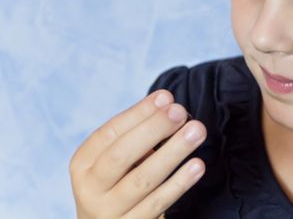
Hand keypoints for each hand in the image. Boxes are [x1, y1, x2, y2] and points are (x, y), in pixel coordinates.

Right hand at [69, 90, 206, 218]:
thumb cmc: (119, 184)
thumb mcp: (117, 161)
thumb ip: (137, 135)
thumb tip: (168, 105)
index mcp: (83, 163)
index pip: (109, 133)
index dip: (138, 113)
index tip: (165, 97)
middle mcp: (90, 188)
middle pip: (121, 155)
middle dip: (153, 129)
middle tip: (180, 111)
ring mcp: (108, 212)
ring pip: (142, 179)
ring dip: (173, 152)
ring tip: (196, 132)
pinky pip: (157, 203)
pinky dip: (179, 183)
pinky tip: (197, 165)